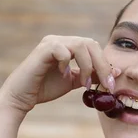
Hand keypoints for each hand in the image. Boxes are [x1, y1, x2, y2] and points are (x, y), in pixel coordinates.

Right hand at [0, 35, 120, 113]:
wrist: (23, 96)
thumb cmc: (45, 88)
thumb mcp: (74, 82)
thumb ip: (90, 75)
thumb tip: (114, 74)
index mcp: (69, 46)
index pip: (94, 49)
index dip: (106, 65)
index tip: (112, 85)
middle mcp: (61, 41)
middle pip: (91, 44)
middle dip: (102, 66)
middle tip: (106, 85)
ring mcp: (52, 43)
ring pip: (80, 45)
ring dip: (88, 66)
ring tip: (85, 84)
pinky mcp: (43, 50)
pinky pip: (62, 50)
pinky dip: (68, 62)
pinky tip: (64, 74)